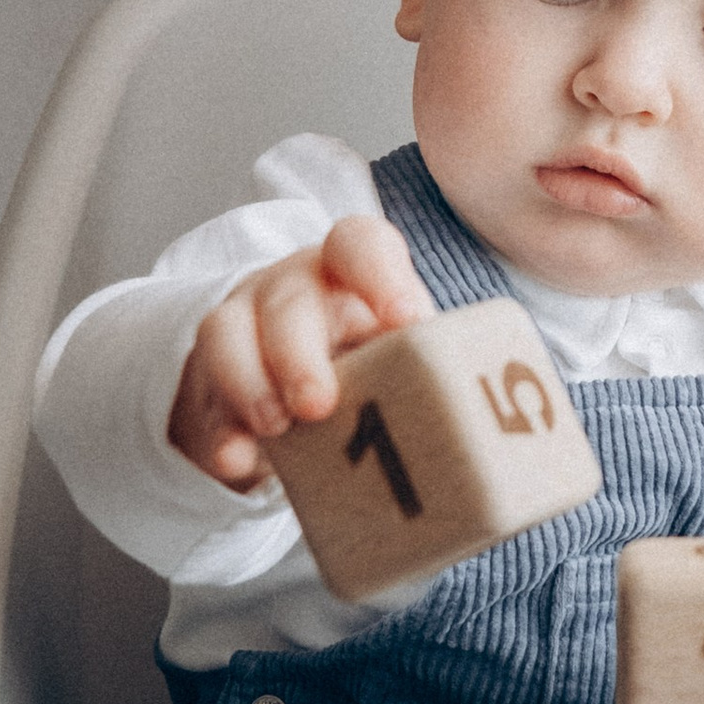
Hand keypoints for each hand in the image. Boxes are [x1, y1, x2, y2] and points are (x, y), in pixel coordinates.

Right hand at [167, 217, 430, 492]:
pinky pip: (204, 399)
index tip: (403, 321)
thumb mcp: (403, 357)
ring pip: (226, 332)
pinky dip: (219, 432)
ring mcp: (243, 326)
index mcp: (352, 273)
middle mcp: (293, 289)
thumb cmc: (373, 366)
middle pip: (287, 298)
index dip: (379, 275)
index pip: (359, 244)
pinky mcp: (209, 380)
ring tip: (276, 430)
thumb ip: (436, 377)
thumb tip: (500, 441)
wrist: (299, 391)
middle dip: (298, 351)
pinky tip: (237, 459)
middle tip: (318, 405)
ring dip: (250, 382)